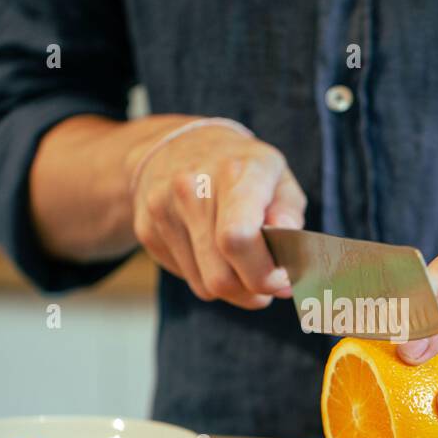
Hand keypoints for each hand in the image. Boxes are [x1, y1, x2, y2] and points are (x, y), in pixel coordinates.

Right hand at [129, 122, 306, 308]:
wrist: (175, 144)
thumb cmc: (239, 167)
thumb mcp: (277, 176)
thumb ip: (289, 216)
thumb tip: (291, 257)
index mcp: (236, 171)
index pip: (238, 239)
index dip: (264, 274)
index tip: (281, 280)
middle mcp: (193, 187)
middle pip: (222, 277)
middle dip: (252, 292)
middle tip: (266, 283)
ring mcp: (163, 209)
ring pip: (205, 286)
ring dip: (231, 288)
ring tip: (241, 262)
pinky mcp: (146, 229)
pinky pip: (186, 278)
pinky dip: (206, 275)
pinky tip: (212, 248)